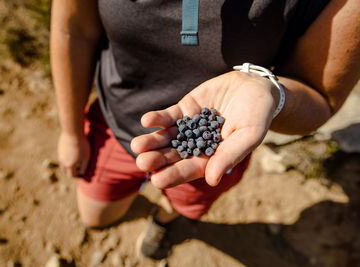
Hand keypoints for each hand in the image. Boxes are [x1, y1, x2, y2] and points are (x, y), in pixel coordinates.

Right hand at [58, 131, 90, 176]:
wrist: (73, 132)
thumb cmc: (82, 145)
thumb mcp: (86, 157)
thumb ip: (84, 167)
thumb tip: (82, 173)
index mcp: (69, 165)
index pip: (71, 175)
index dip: (78, 174)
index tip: (83, 169)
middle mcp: (63, 162)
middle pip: (65, 172)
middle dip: (72, 171)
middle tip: (79, 166)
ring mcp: (60, 155)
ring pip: (62, 165)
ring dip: (68, 165)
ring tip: (75, 160)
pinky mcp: (59, 149)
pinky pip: (62, 157)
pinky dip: (66, 158)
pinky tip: (72, 152)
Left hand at [131, 71, 277, 187]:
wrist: (254, 86)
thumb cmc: (257, 114)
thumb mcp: (249, 134)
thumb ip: (230, 155)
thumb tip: (212, 180)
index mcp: (212, 157)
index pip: (190, 169)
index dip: (174, 175)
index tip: (157, 180)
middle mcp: (197, 144)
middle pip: (173, 155)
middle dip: (157, 159)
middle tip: (142, 163)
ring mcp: (189, 126)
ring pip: (167, 137)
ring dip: (151, 141)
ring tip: (137, 145)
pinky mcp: (184, 109)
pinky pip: (169, 116)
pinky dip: (157, 119)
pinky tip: (147, 120)